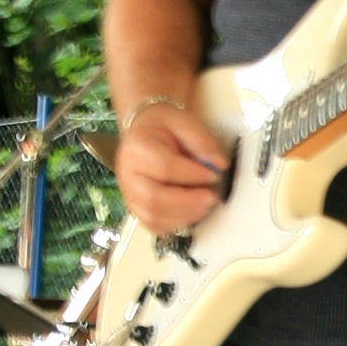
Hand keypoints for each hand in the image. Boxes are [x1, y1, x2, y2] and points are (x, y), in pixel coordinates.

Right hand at [114, 99, 229, 233]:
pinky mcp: (136, 207)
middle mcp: (128, 172)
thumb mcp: (183, 121)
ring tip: (205, 205)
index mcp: (137, 146)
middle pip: (154, 197)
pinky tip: (191, 212)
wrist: (145, 130)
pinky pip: (153, 225)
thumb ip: (201, 140)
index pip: (164, 167)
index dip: (192, 175)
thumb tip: (218, 164)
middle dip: (188, 201)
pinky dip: (175, 223)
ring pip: (152, 215)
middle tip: (211, 196)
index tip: (214, 174)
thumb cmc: (162, 126)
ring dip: (184, 214)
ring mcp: (129, 192)